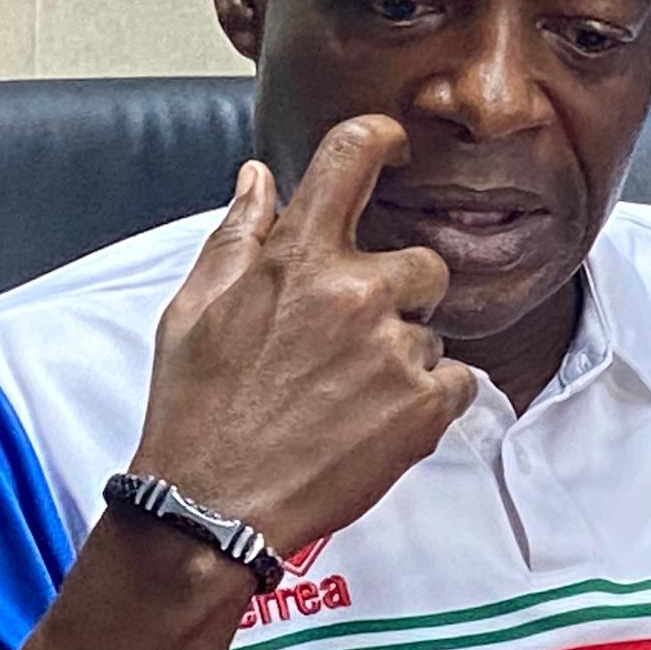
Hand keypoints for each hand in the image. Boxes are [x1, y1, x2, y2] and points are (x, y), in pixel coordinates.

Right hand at [130, 115, 478, 552]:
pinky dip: (427, 402)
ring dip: (403, 359)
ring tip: (346, 399)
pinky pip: (456, 382)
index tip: (394, 146)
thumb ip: (238, 235)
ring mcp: (393, 350)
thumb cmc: (196, 410)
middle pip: (423, 262)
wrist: (211, 509)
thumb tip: (258, 177)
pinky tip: (374, 424)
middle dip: (399, 297)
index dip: (382, 139)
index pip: (352, 155)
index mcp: (296, 257)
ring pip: (431, 334)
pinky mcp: (422, 407)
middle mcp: (354, 292)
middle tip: (351, 345)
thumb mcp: (194, 308)